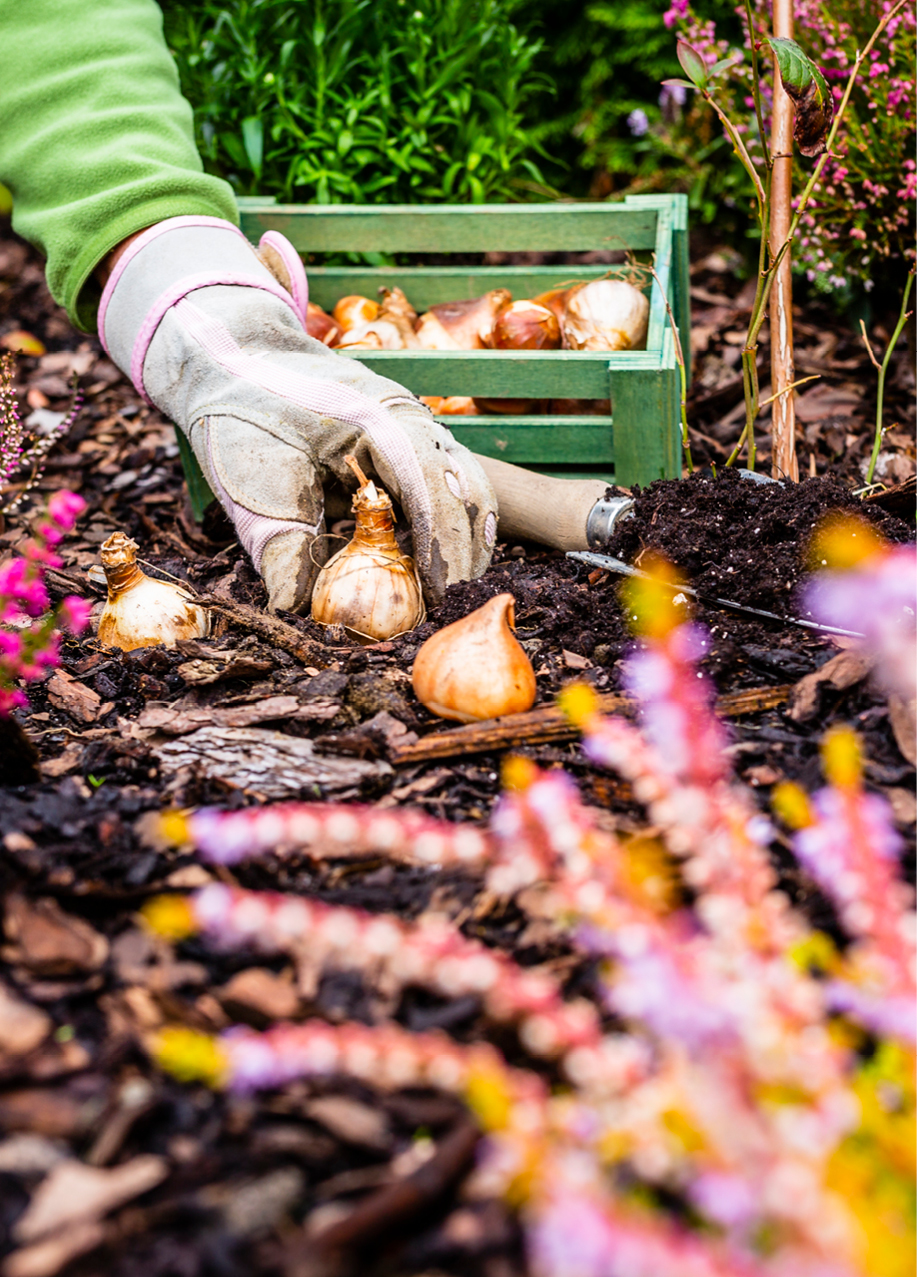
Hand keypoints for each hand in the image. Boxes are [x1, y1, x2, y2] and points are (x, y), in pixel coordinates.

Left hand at [97, 217, 496, 611]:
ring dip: (461, 543)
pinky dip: (443, 527)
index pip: (435, 491)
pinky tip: (422, 565)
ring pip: (468, 490)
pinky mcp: (408, 444)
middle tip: (443, 608)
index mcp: (383, 422)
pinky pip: (445, 487)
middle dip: (463, 555)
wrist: (236, 359)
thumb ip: (280, 546)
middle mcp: (414, 421)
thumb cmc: (245, 414)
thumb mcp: (255, 481)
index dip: (441, 551)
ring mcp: (416, 429)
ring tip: (439, 594)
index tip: (435, 600)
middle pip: (469, 493)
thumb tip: (293, 608)